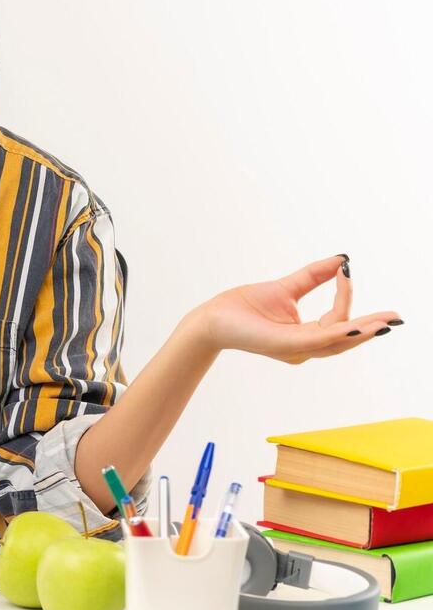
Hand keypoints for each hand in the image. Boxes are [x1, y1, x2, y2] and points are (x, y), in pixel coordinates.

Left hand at [193, 253, 402, 363]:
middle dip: (372, 328)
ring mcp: (295, 349)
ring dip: (361, 331)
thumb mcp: (285, 287)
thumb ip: (313, 276)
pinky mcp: (284, 346)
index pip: (337, 319)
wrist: (213, 317)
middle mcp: (303, 347)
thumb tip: (341, 259)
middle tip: (396, 318)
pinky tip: (354, 326)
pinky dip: (337, 333)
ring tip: (383, 323)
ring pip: (336, 341)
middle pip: (345, 337)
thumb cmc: (243, 306)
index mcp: (305, 336)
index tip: (347, 271)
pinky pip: (316, 340)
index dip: (345, 296)